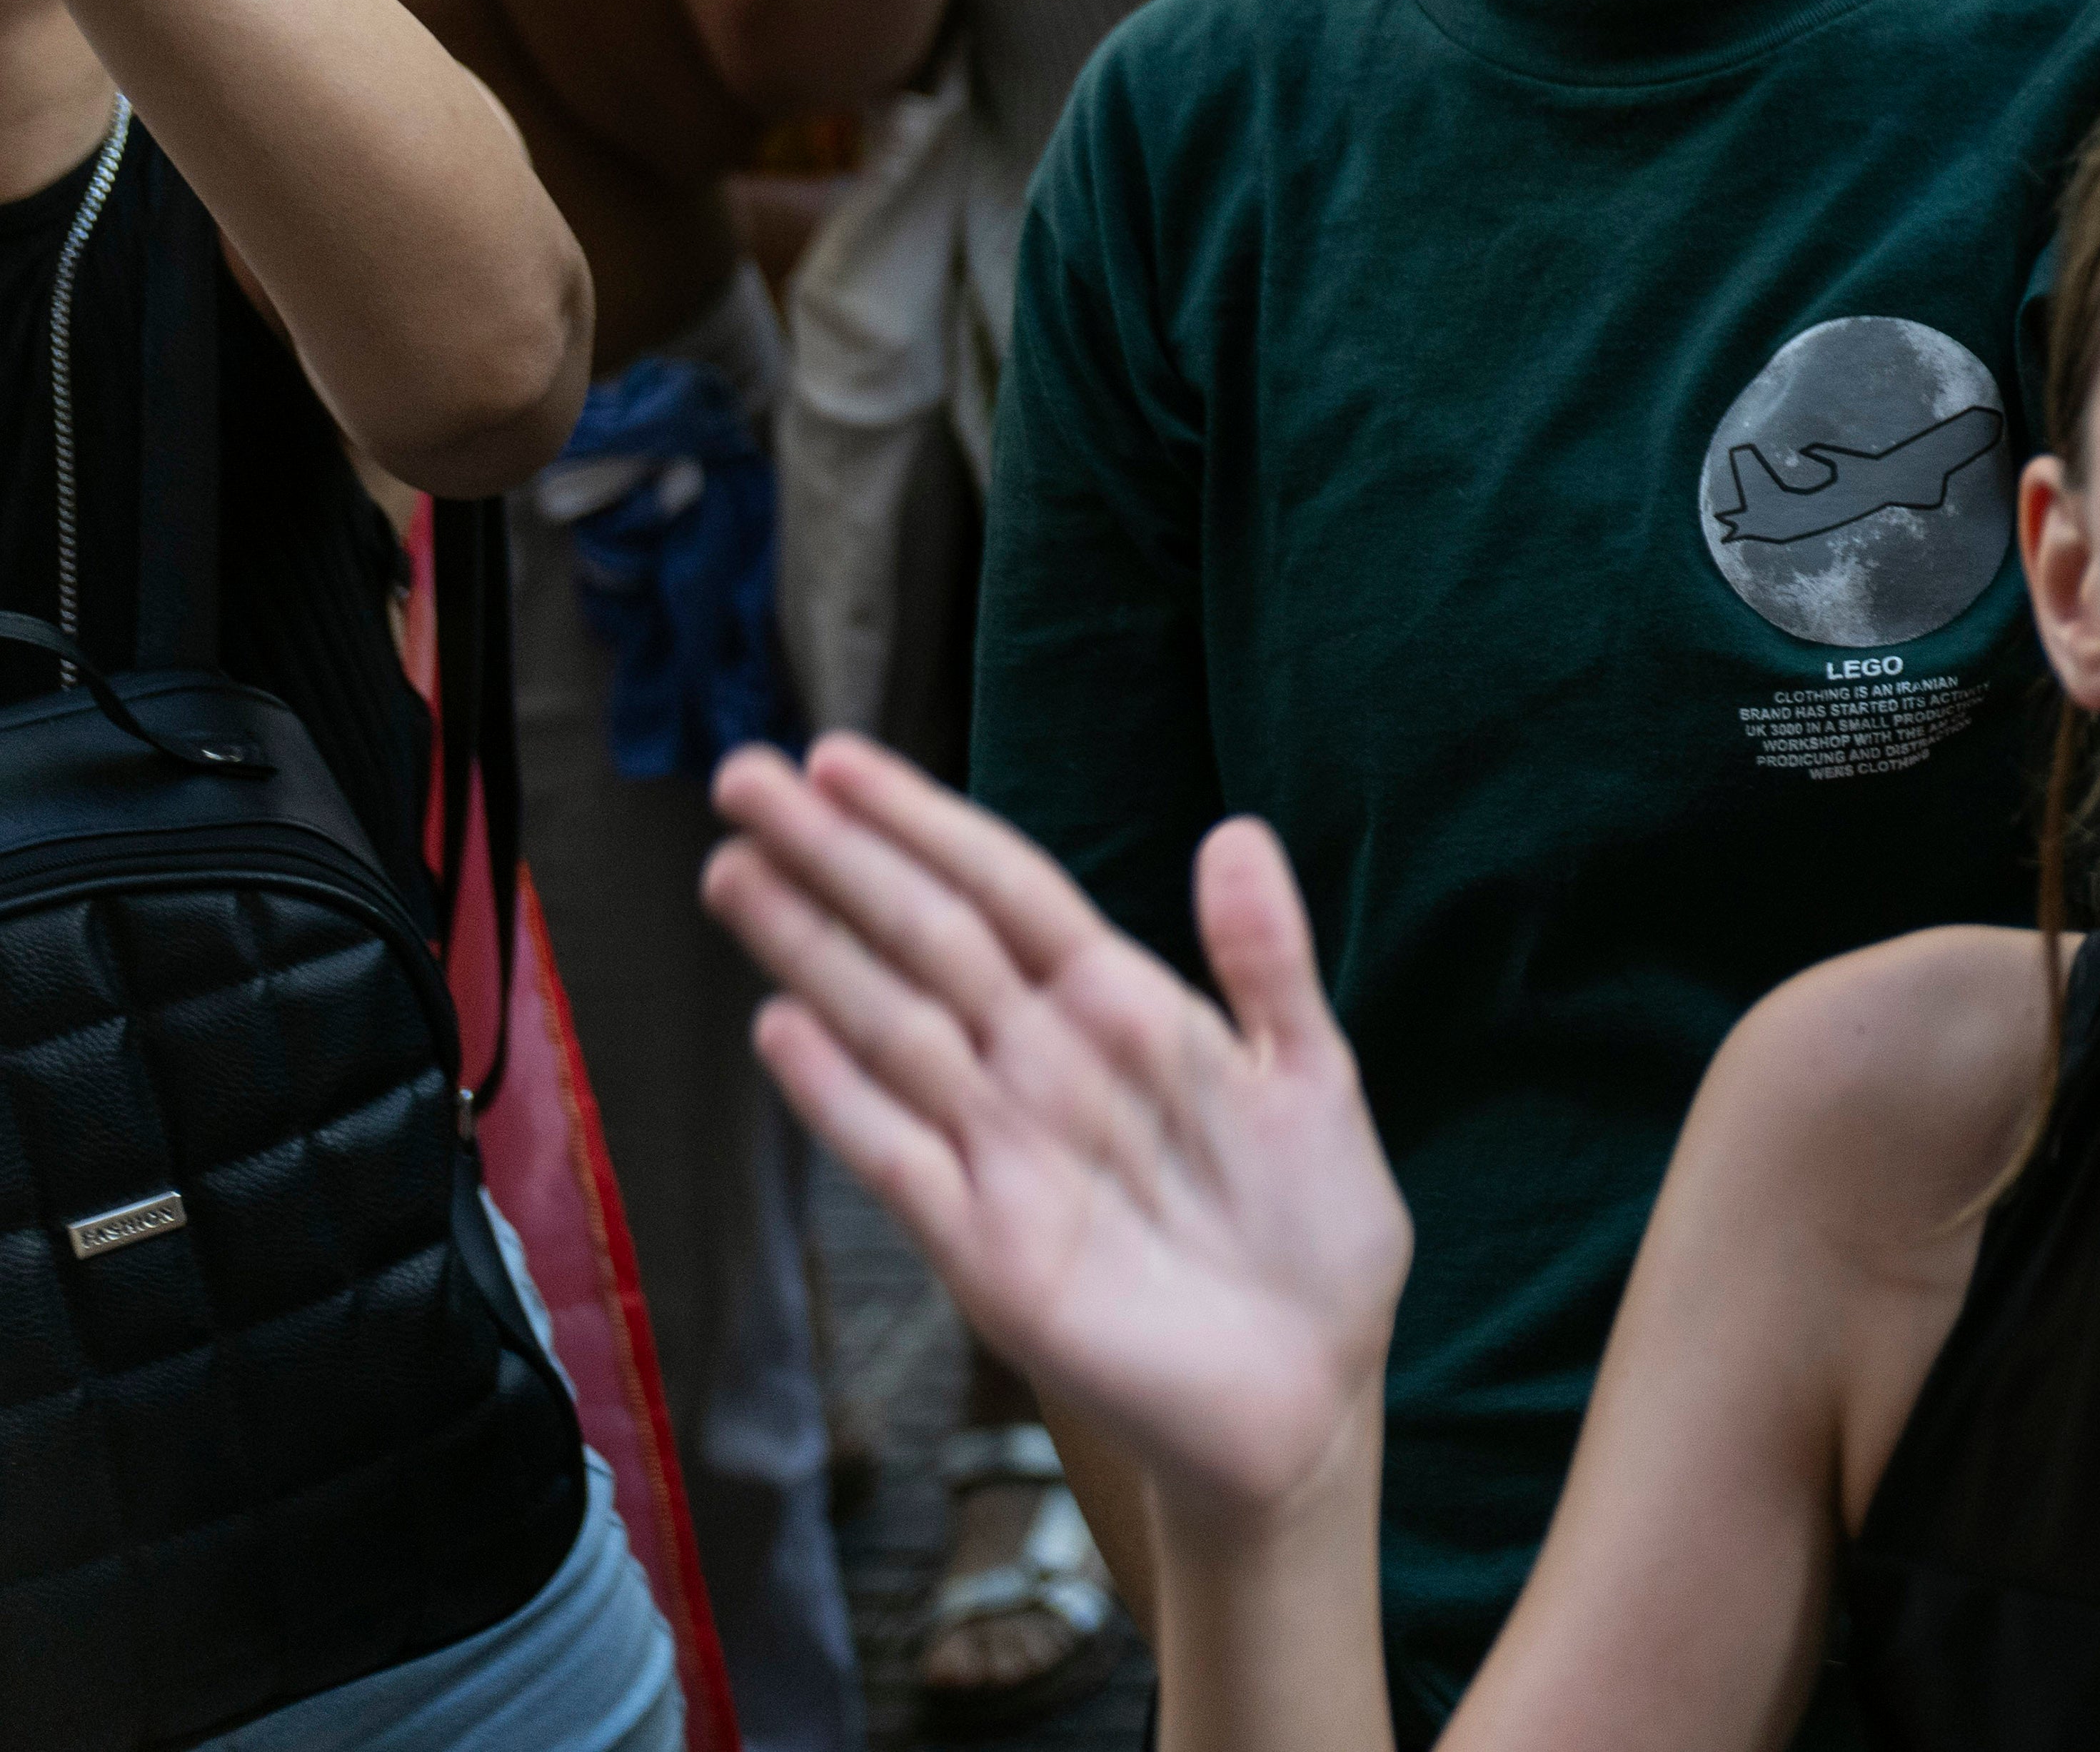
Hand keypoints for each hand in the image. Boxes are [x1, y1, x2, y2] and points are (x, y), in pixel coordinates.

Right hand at [702, 736, 1407, 1538]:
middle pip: (924, 939)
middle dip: (836, 860)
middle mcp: (1044, 1067)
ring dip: (812, 951)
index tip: (838, 759)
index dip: (923, 823)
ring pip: (889, 1025)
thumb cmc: (1315, 1231)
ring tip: (736, 871)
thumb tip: (1234, 830)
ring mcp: (1003, 1152)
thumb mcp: (1311, 1075)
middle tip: (741, 778)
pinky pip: (897, 1155)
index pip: (1004, 890)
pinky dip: (840, 1095)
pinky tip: (781, 1028)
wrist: (1306, 1388)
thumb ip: (1266, 958)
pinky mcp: (983, 1247)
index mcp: (1126, 1011)